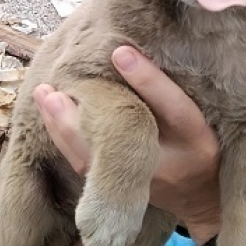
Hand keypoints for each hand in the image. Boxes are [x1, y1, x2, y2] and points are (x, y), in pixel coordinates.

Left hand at [33, 46, 221, 245]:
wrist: (200, 197)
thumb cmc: (198, 141)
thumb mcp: (199, 114)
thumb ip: (172, 87)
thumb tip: (128, 49)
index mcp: (196, 138)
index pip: (174, 106)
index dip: (148, 80)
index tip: (121, 52)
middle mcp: (167, 164)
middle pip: (125, 138)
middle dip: (88, 111)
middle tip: (60, 86)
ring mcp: (140, 183)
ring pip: (96, 158)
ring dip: (64, 126)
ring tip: (44, 95)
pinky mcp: (119, 190)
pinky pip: (86, 167)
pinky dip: (64, 141)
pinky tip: (48, 117)